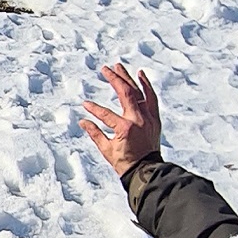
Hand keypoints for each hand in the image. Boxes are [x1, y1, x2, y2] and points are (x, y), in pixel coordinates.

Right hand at [78, 62, 161, 177]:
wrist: (147, 171)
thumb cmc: (125, 163)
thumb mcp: (107, 150)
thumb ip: (95, 133)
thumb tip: (82, 121)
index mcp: (125, 128)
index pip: (106, 114)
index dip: (94, 109)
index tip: (85, 104)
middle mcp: (139, 119)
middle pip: (126, 93)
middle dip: (114, 79)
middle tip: (105, 69)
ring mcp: (149, 118)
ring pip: (139, 92)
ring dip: (128, 78)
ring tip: (119, 66)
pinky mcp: (155, 118)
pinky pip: (151, 98)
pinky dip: (146, 85)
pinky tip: (140, 75)